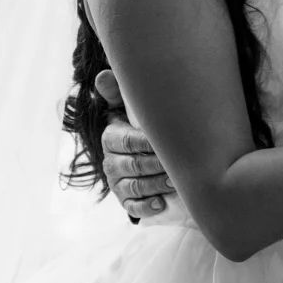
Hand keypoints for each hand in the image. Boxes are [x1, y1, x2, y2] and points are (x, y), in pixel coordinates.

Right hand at [96, 69, 174, 218]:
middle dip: (157, 165)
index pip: (128, 140)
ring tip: (176, 181)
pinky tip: (161, 203)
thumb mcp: (129, 107)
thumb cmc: (141, 124)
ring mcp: (117, 183)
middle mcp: (111, 161)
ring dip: (157, 184)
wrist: (145, 153)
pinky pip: (133, 207)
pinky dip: (147, 207)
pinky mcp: (125, 200)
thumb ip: (117, 92)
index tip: (166, 141)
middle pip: (134, 165)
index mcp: (111, 137)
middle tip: (179, 164)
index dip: (147, 142)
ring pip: (136, 186)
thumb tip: (103, 75)